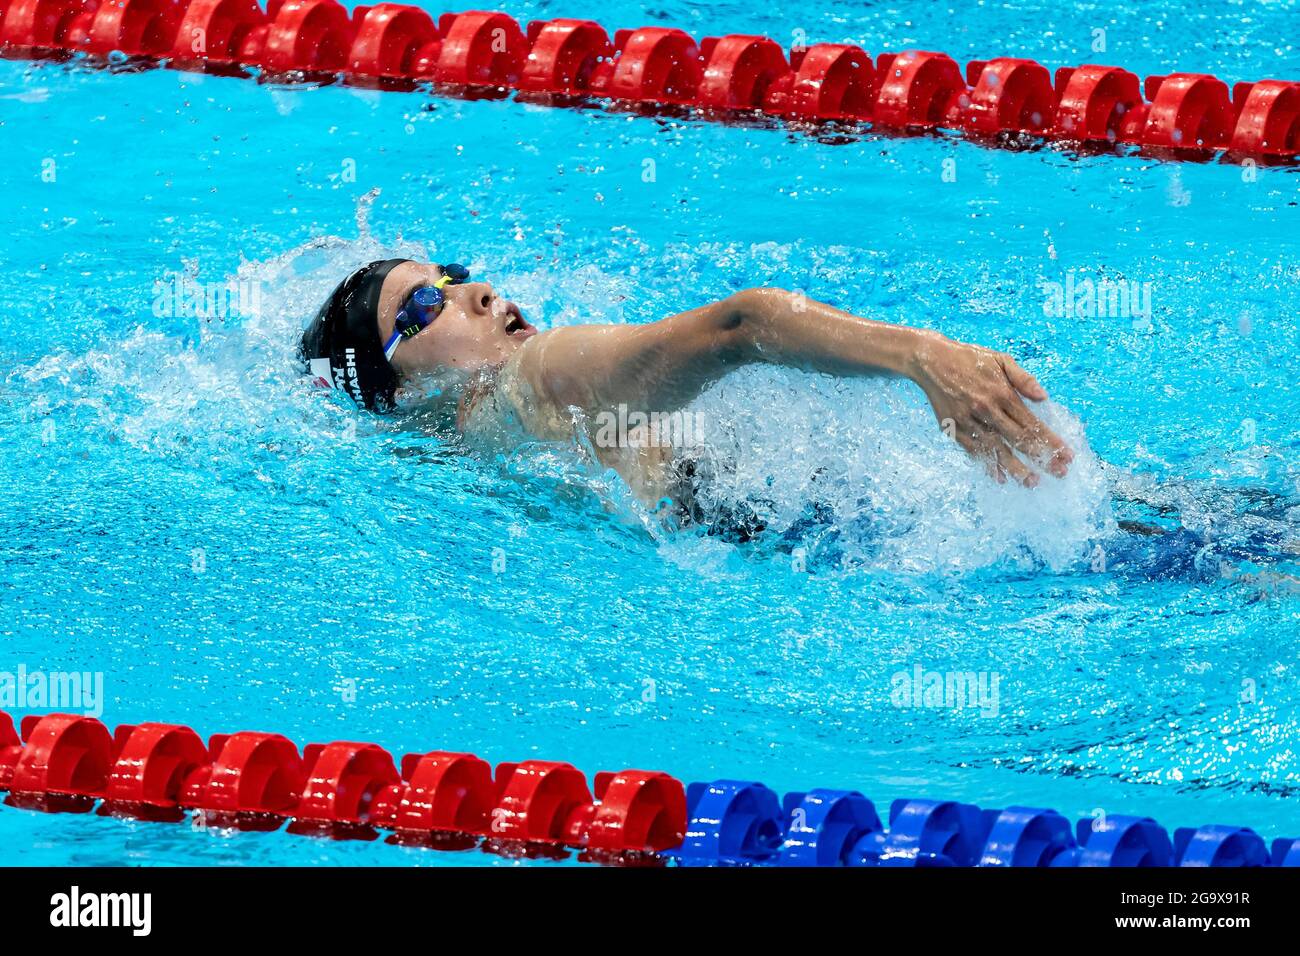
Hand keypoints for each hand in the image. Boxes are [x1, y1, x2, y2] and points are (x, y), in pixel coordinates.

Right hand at [908, 331, 1073, 485]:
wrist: (931, 361)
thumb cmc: (970, 359)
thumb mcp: (1000, 359)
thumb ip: (1023, 379)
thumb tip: (1044, 398)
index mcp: (1001, 393)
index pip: (1031, 423)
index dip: (1051, 440)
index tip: (1067, 454)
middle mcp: (986, 410)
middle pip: (1018, 440)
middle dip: (1041, 457)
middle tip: (1059, 472)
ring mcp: (969, 421)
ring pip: (996, 450)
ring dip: (1016, 468)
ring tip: (1033, 482)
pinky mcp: (954, 429)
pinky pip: (974, 451)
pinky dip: (987, 465)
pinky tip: (1001, 477)